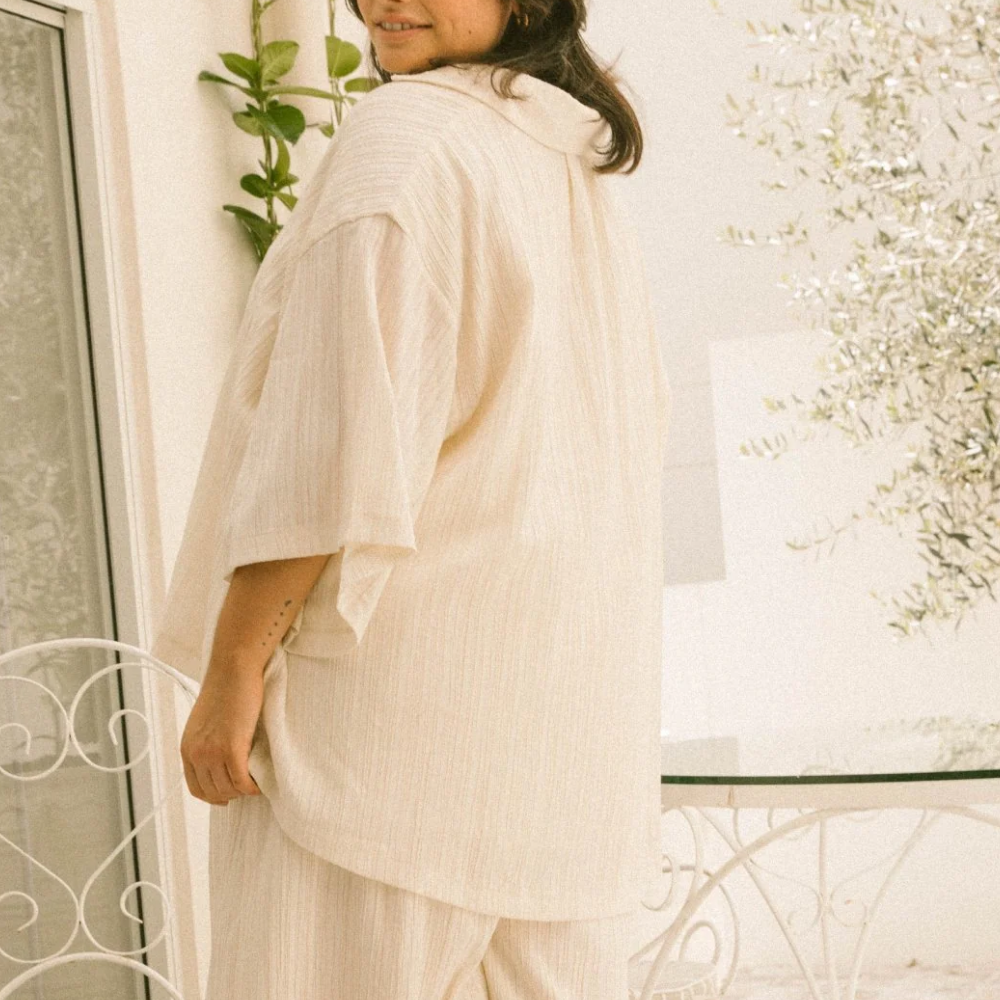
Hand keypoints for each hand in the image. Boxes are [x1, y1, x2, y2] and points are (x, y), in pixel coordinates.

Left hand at [180, 661, 264, 804]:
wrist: (233, 669)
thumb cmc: (225, 689)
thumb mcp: (206, 722)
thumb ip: (207, 743)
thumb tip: (222, 761)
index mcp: (187, 748)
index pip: (196, 788)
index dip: (215, 796)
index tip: (230, 794)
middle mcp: (196, 753)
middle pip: (213, 792)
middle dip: (232, 793)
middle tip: (248, 785)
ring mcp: (212, 751)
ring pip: (228, 789)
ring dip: (243, 790)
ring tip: (256, 781)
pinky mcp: (232, 747)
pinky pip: (242, 781)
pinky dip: (252, 787)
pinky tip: (260, 782)